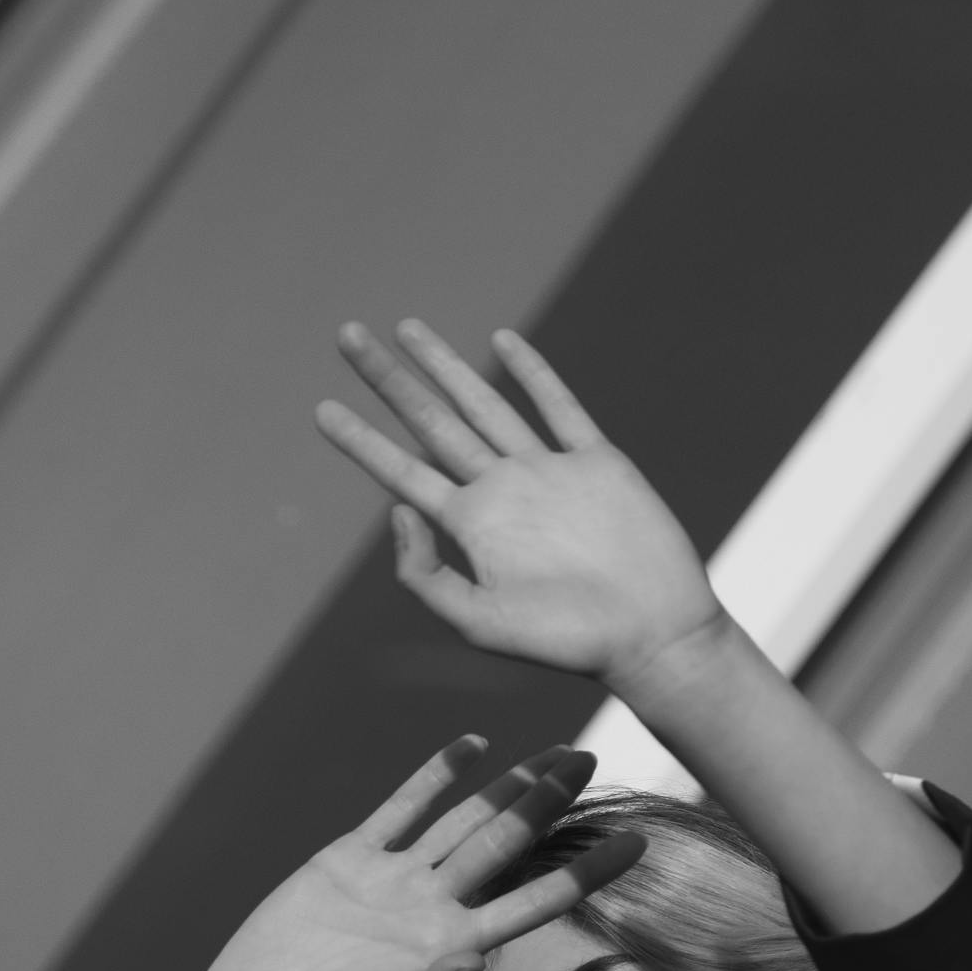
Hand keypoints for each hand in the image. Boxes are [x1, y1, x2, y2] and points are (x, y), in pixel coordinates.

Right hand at [198, 738, 644, 970]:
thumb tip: (474, 957)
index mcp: (454, 948)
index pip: (536, 901)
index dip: (587, 873)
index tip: (638, 847)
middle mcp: (434, 906)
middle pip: (507, 844)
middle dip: (550, 804)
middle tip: (594, 759)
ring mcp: (395, 877)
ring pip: (464, 819)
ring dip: (509, 785)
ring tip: (555, 751)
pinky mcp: (349, 858)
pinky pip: (401, 808)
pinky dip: (434, 775)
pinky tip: (473, 746)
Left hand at [315, 318, 722, 698]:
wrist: (650, 636)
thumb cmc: (567, 642)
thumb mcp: (477, 623)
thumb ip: (426, 576)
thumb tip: (397, 508)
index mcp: (472, 528)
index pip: (403, 471)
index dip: (360, 440)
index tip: (321, 409)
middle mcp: (503, 493)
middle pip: (432, 422)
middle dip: (389, 381)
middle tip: (346, 336)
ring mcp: (549, 472)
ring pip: (485, 403)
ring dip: (445, 365)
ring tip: (405, 328)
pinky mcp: (597, 462)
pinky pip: (559, 407)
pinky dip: (533, 372)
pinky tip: (502, 343)